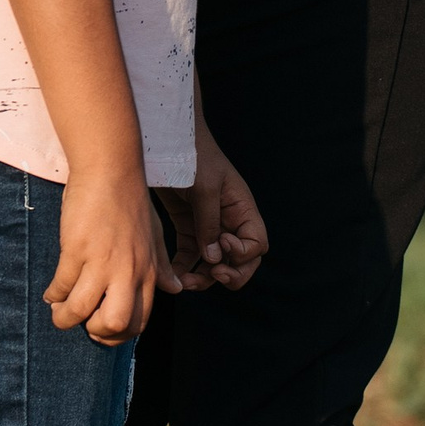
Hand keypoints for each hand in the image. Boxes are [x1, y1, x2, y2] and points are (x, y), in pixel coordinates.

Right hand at [48, 165, 176, 344]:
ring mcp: (102, 261)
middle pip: (115, 323)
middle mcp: (128, 271)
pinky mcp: (76, 249)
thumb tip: (176, 289)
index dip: (119, 335)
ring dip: (66, 318)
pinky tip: (51, 292)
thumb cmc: (131, 201)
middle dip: (95, 333)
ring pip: (82, 309)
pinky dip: (53, 295)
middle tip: (83, 322)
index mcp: (148, 271)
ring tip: (59, 310)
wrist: (110, 169)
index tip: (102, 328)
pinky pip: (61, 285)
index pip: (140, 321)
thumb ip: (162, 266)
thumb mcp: (154, 236)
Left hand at [163, 119, 269, 291]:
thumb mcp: (204, 187)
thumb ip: (209, 223)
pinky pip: (190, 257)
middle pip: (241, 261)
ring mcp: (208, 227)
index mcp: (242, 209)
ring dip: (203, 278)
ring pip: (214, 264)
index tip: (221, 244)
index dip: (243, 253)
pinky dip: (184, 269)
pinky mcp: (187, 228)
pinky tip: (173, 276)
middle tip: (212, 275)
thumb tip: (212, 259)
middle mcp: (229, 222)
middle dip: (230, 275)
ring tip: (186, 284)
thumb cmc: (193, 156)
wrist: (168, 142)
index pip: (256, 244)